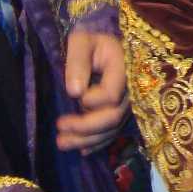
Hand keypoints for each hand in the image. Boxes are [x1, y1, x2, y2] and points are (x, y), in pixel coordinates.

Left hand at [55, 31, 129, 154]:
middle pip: (113, 116)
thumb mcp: (81, 41)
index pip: (111, 94)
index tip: (72, 94)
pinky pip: (114, 132)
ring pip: (113, 129)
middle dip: (85, 127)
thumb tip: (74, 92)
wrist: (105, 47)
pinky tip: (82, 150)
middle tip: (60, 127)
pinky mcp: (123, 112)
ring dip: (87, 140)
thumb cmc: (92, 42)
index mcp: (125, 67)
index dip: (92, 100)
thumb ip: (77, 61)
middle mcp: (132, 88)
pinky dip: (98, 143)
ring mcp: (130, 103)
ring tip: (62, 143)